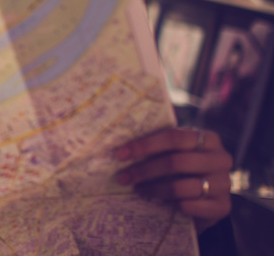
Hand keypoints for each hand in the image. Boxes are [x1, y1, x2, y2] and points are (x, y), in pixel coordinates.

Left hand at [114, 126, 231, 233]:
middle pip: (176, 162)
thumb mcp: (175, 152)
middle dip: (144, 170)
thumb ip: (159, 146)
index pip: (174, 137)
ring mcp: (225, 184)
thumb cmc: (185, 169)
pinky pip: (188, 205)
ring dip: (153, 189)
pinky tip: (160, 202)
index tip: (120, 154)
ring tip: (138, 189)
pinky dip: (170, 205)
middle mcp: (221, 159)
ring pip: (180, 186)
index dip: (145, 145)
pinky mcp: (223, 207)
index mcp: (208, 138)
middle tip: (123, 177)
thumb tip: (122, 148)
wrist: (207, 200)